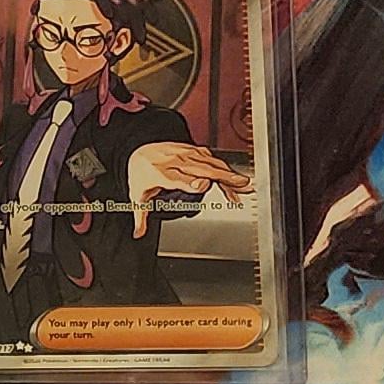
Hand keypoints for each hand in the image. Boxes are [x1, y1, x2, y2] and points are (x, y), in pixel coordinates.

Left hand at [128, 142, 252, 233]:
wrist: (140, 149)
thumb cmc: (141, 173)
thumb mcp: (137, 196)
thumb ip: (140, 217)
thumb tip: (138, 234)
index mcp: (160, 173)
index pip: (177, 178)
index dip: (191, 181)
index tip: (205, 185)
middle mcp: (174, 161)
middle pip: (201, 169)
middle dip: (222, 176)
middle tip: (240, 185)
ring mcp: (185, 154)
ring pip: (210, 163)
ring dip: (230, 173)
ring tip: (245, 185)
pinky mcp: (193, 150)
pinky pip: (212, 159)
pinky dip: (225, 169)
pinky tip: (235, 180)